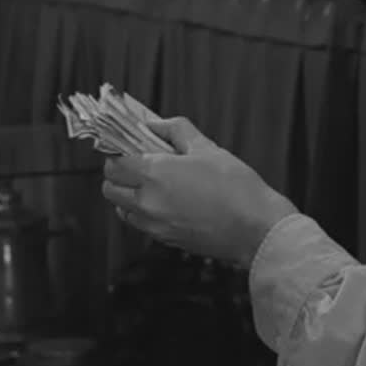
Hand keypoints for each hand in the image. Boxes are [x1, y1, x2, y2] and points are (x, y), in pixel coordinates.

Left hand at [101, 117, 296, 267]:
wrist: (256, 229)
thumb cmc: (235, 187)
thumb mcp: (207, 147)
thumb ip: (175, 130)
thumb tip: (154, 124)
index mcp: (155, 174)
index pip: (114, 164)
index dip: (118, 153)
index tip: (129, 147)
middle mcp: (148, 202)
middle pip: (110, 189)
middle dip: (118, 175)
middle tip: (137, 164)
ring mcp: (155, 225)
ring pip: (121, 209)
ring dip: (127, 196)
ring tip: (151, 185)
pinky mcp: (165, 240)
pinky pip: (140, 225)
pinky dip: (142, 213)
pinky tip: (165, 202)